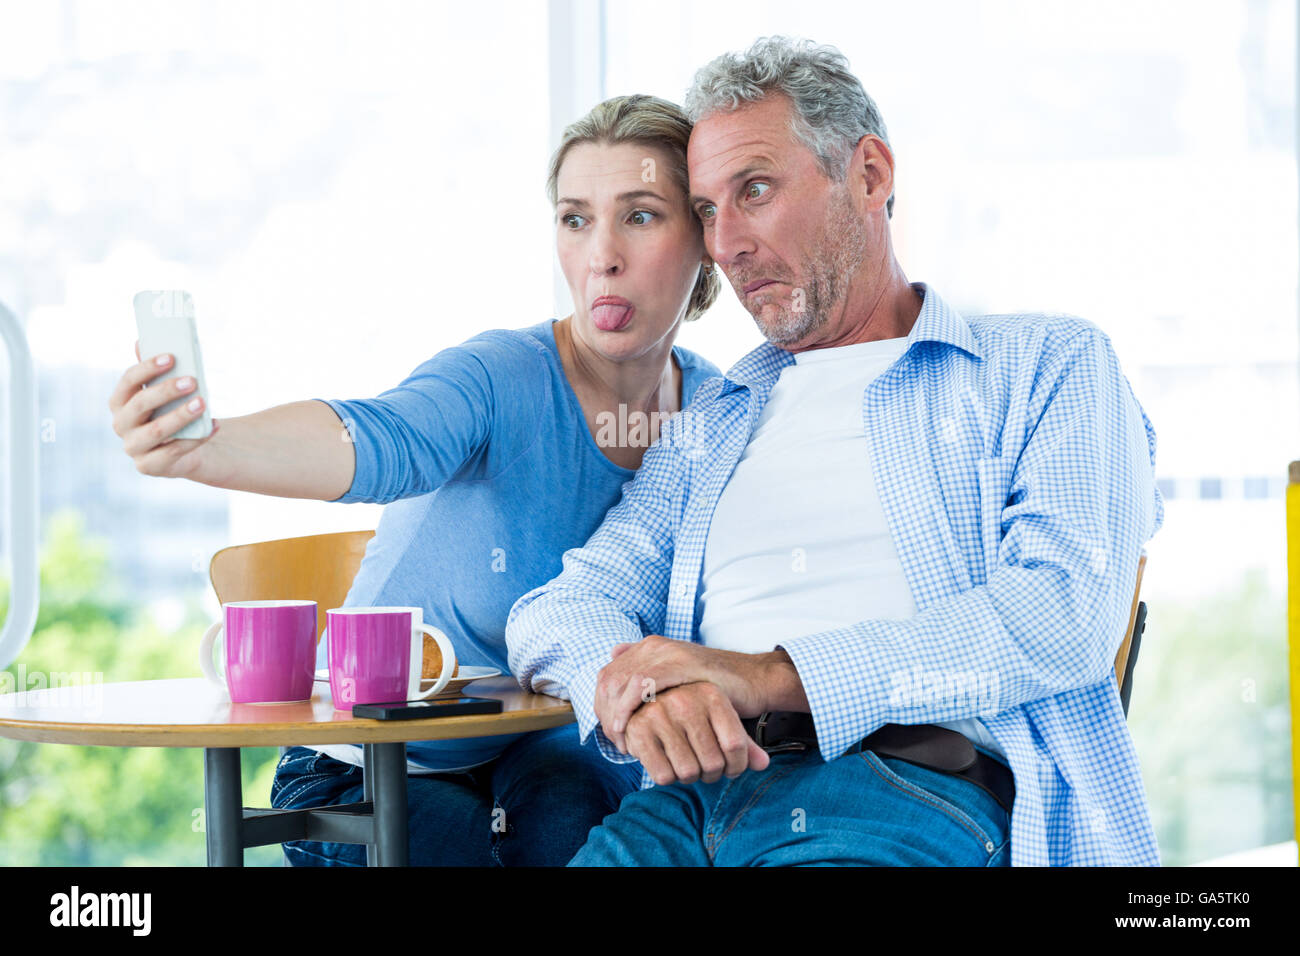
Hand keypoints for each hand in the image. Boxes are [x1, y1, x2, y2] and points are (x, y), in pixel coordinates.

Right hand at [109, 340, 217, 477]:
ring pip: (156, 430)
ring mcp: (133, 447)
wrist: (184, 448)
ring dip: (180, 415)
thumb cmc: (171, 412)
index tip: (172, 357)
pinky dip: (195, 438)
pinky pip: (173, 452)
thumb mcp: (165, 392)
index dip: (148, 368)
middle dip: (167, 391)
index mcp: (120, 401)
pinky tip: (213, 426)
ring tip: (203, 403)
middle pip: (141, 404)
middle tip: (193, 380)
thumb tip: (141, 341)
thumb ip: (155, 370)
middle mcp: (121, 424)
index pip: (128, 381)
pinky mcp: (149, 466)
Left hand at [595, 634, 775, 753]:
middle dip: (605, 713)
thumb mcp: (679, 680)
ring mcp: (667, 652)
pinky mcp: (680, 663)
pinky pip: (642, 684)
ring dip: (614, 714)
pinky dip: (630, 708)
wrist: (754, 680)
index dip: (602, 706)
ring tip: (621, 739)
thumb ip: (648, 671)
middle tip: (614, 741)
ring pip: (620, 681)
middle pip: (609, 678)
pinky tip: (630, 728)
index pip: (608, 675)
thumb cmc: (716, 686)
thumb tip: (615, 653)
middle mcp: (654, 645)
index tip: (610, 732)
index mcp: (650, 647)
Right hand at [622, 682, 769, 785]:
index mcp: (711, 694)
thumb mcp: (718, 719)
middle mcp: (685, 700)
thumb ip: (743, 743)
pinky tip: (666, 762)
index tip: (730, 768)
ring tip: (686, 764)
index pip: (736, 745)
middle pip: (713, 763)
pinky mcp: (637, 731)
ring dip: (689, 777)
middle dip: (711, 775)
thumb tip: (763, 764)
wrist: (643, 698)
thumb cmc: (689, 713)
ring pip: (688, 772)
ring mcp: (659, 714)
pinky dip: (668, 778)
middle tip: (704, 768)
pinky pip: (663, 775)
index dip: (737, 766)